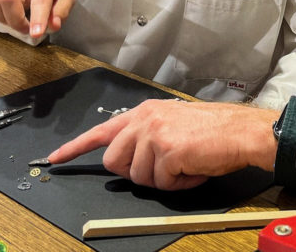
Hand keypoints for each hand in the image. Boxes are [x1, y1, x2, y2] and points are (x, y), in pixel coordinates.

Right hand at [0, 0, 74, 37]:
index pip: (40, 1)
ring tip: (16, 14)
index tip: (35, 34)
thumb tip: (54, 26)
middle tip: (26, 27)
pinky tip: (3, 10)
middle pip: (9, 3)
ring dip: (6, 20)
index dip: (38, 19)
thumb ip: (62, 11)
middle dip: (17, 23)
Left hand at [48, 100, 279, 190]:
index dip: (76, 147)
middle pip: (114, 162)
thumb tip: (132, 161)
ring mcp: (154, 134)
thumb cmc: (212, 131)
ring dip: (163, 180)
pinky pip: (161, 183)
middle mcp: (144, 119)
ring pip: (138, 177)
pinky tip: (194, 168)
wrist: (240, 131)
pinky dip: (179, 183)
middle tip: (165, 168)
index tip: (55, 158)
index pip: (101, 130)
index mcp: (144, 112)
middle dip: (136, 173)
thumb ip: (147, 136)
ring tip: (186, 165)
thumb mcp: (172, 123)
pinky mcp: (167, 151)